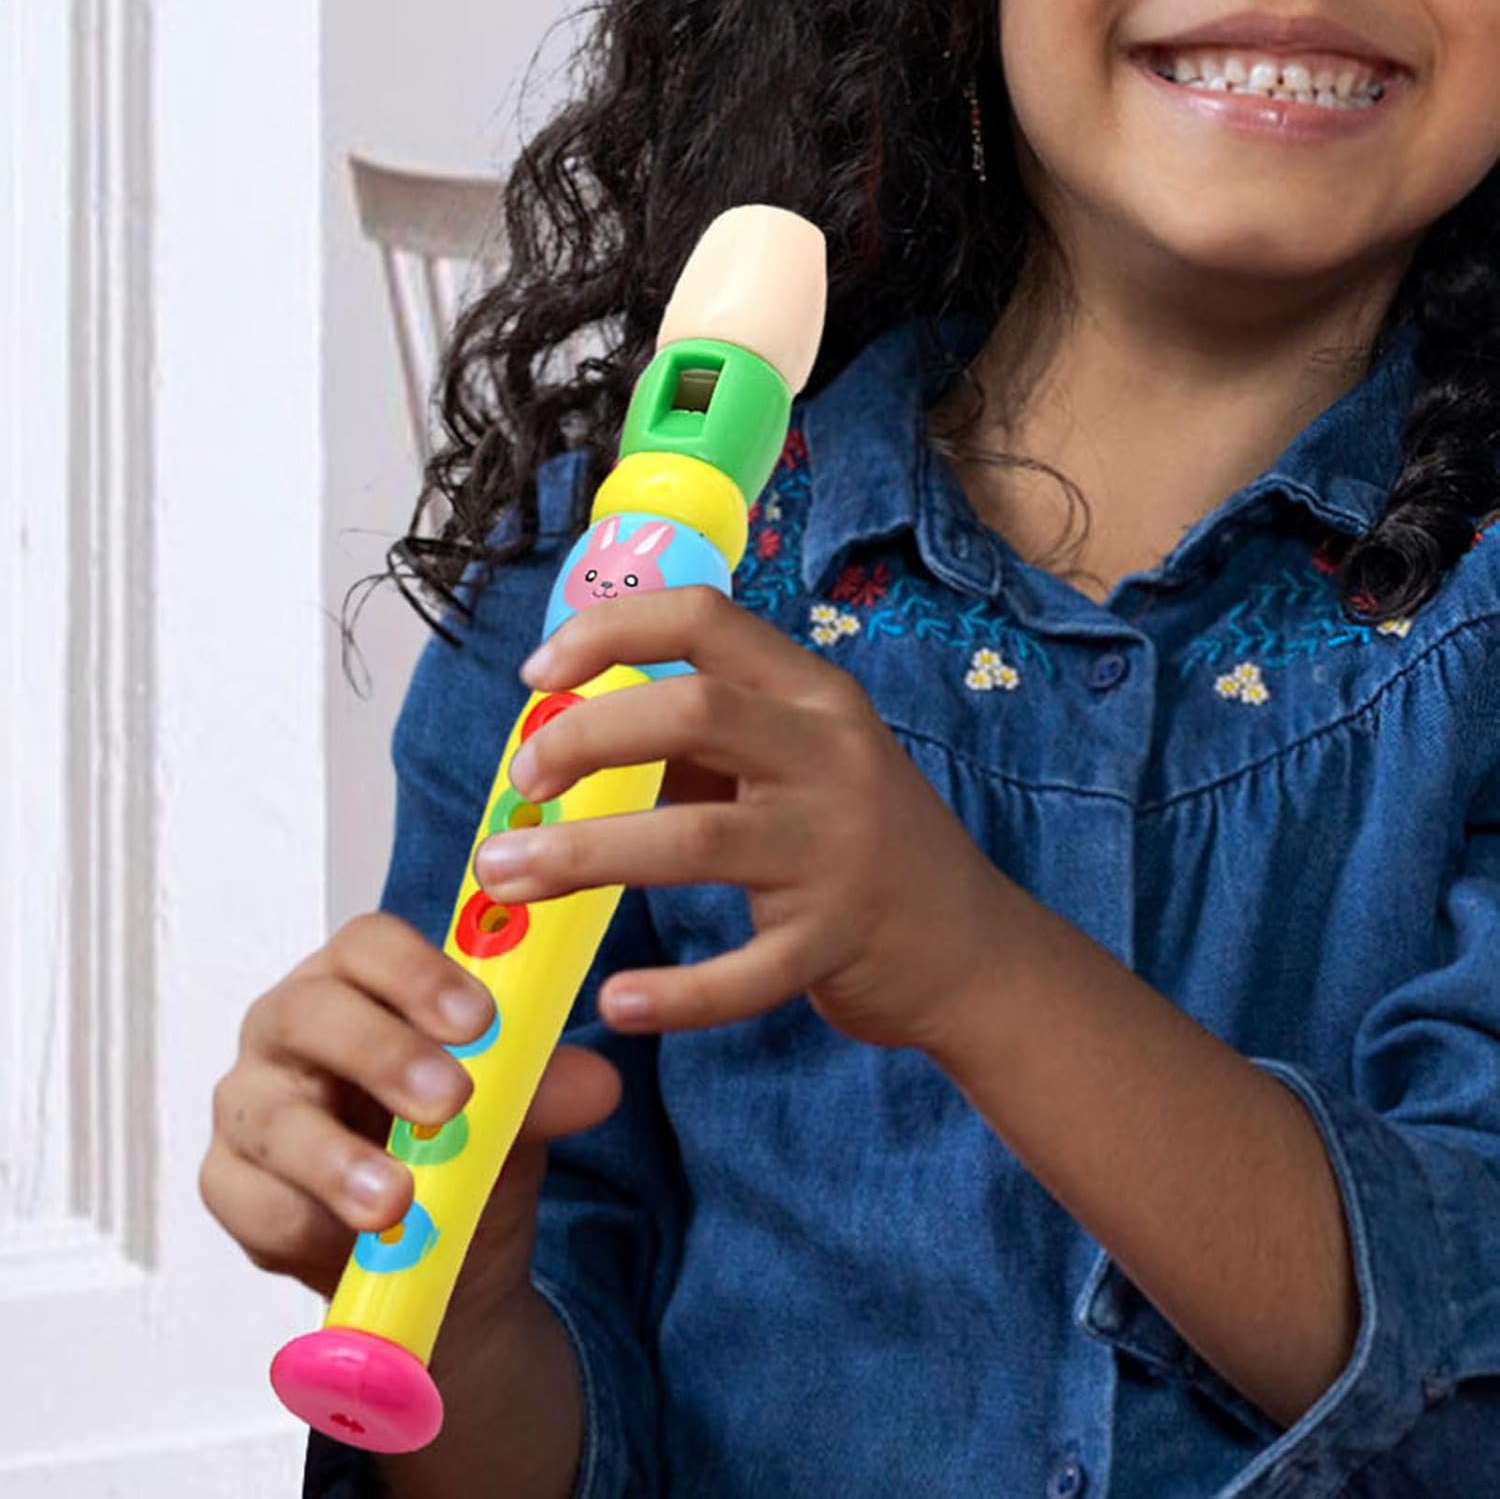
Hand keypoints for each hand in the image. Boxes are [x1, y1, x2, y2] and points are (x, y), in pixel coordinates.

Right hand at [200, 913, 620, 1324]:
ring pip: (274, 1115)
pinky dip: (305, 1222)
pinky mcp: (229, 1183)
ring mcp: (251, 1102)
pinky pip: (250, 1199)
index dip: (418, 973)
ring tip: (399, 1199)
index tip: (479, 1019)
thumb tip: (597, 1083)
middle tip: (451, 1101)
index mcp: (361, 981)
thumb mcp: (516, 1115)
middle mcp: (292, 1026)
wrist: (442, 1253)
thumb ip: (543, 1090)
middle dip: (382, 1055)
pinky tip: (350, 1242)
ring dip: (337, 1159)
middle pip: (312, 1012)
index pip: (369, 945)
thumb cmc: (465, 1142)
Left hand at [474, 587, 1009, 1052]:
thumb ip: (702, 742)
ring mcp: (838, 849)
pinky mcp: (838, 941)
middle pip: (692, 711)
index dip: (607, 631)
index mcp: (812, 695)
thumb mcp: (797, 763)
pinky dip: (677, 992)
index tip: (537, 677)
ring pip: (697, 840)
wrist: (971, 947)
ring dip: (585, 856)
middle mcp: (830, 755)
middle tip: (522, 785)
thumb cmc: (855, 843)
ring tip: (505, 880)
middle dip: (583, 739)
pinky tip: (617, 1003)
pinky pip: (746, 973)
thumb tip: (564, 735)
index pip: (703, 619)